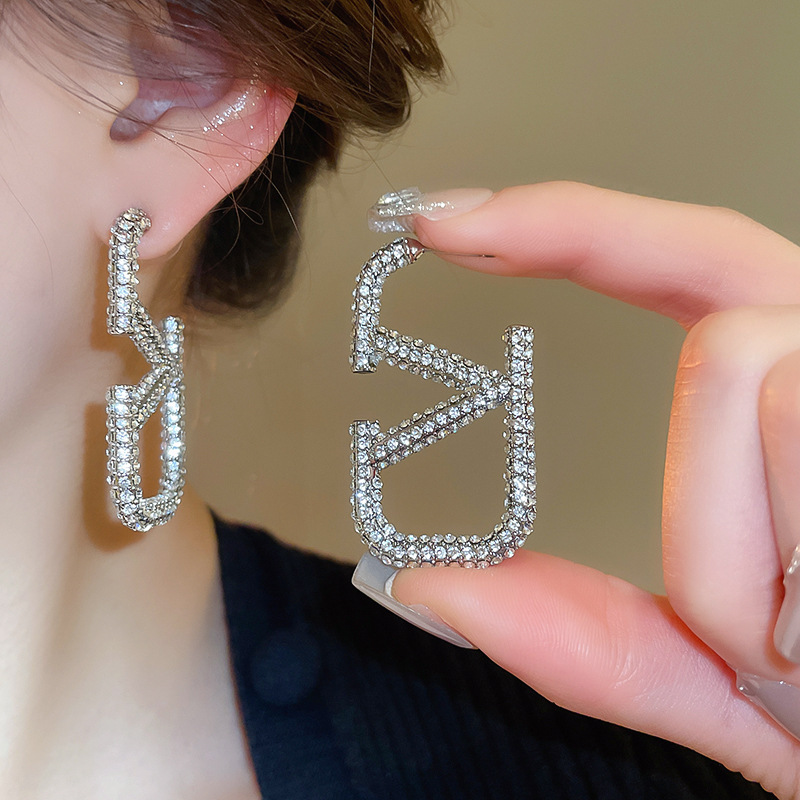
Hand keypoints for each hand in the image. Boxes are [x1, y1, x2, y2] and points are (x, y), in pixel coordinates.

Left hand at [379, 182, 799, 798]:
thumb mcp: (704, 676)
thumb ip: (577, 635)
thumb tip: (421, 588)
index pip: (680, 252)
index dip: (559, 222)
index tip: (440, 220)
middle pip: (724, 344)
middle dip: (710, 514)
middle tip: (768, 629)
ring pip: (764, 392)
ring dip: (752, 576)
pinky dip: (788, 597)